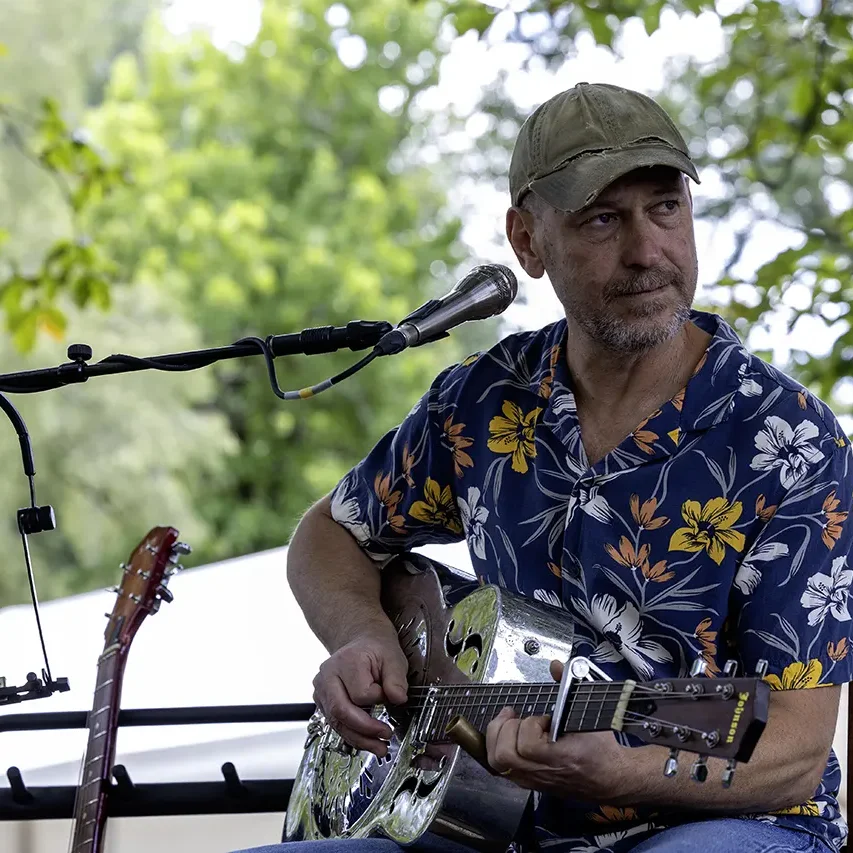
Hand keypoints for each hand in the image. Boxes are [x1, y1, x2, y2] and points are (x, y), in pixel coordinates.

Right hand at [312, 626, 408, 756]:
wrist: (361, 643)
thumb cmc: (376, 649)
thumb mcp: (393, 658)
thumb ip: (396, 679)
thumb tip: (398, 699)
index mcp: (346, 662)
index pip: (360, 693)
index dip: (378, 699)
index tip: (389, 695)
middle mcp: (327, 676)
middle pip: (341, 712)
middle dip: (364, 731)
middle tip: (385, 737)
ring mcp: (321, 690)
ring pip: (336, 723)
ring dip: (358, 739)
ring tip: (379, 747)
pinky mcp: (323, 702)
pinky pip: (335, 723)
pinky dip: (352, 735)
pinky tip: (367, 740)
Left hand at [484, 660, 623, 798]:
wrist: (610, 777)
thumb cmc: (601, 750)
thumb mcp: (589, 714)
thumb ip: (569, 686)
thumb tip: (556, 666)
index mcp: (560, 758)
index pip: (527, 746)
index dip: (530, 725)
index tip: (544, 718)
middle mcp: (542, 772)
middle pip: (503, 756)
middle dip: (504, 729)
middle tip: (516, 717)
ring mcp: (533, 779)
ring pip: (497, 763)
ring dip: (498, 737)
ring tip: (509, 724)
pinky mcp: (529, 781)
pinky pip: (501, 768)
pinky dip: (499, 747)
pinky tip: (509, 736)